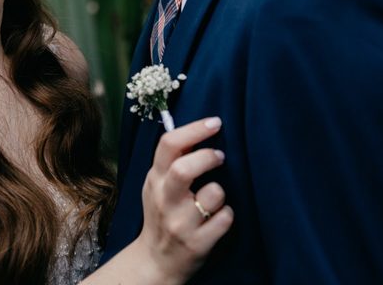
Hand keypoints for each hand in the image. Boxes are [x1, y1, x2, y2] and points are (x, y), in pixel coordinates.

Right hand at [134, 116, 233, 282]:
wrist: (155, 261)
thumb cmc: (162, 214)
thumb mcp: (158, 185)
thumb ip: (172, 161)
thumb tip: (200, 130)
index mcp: (155, 179)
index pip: (168, 144)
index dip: (195, 129)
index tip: (216, 122)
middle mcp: (164, 200)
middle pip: (184, 168)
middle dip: (208, 157)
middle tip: (220, 156)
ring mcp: (179, 224)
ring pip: (213, 193)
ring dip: (221, 192)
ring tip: (215, 198)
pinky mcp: (197, 244)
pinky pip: (225, 219)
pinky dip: (227, 215)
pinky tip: (217, 218)